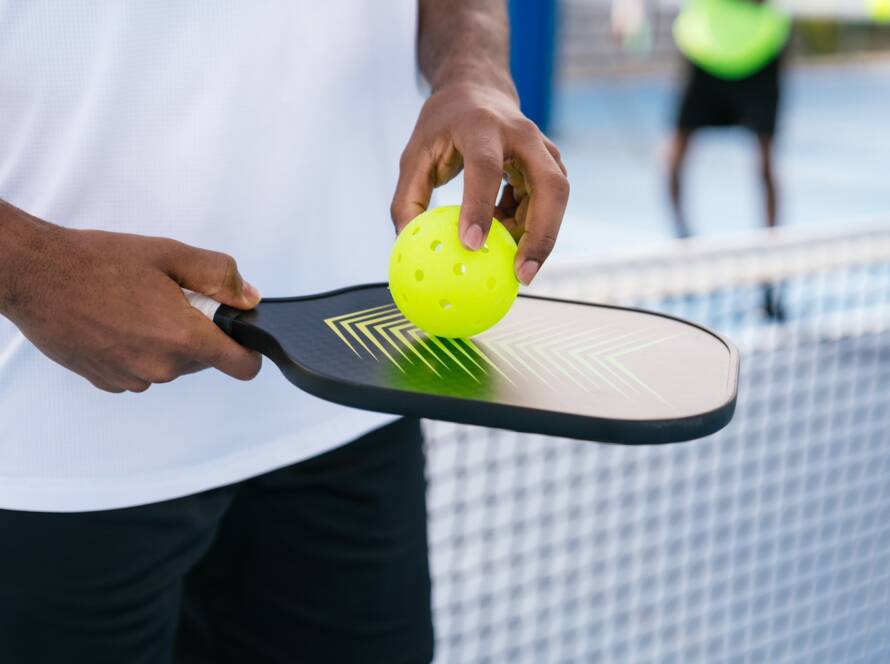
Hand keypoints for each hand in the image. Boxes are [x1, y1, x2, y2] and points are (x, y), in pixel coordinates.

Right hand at [2, 220, 261, 392]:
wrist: (36, 275)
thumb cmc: (97, 262)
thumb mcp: (170, 254)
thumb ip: (219, 277)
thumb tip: (247, 298)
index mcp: (183, 337)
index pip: (241, 367)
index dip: (247, 351)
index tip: (239, 335)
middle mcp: (160, 367)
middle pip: (204, 361)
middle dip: (197, 333)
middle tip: (169, 300)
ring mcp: (131, 378)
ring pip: (170, 366)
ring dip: (165, 342)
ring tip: (136, 307)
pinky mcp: (107, 382)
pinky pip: (140, 370)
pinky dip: (137, 350)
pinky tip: (116, 323)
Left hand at [391, 81, 568, 284]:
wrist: (477, 90)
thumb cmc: (443, 126)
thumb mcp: (415, 155)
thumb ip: (407, 200)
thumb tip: (406, 246)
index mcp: (481, 126)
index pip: (485, 168)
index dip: (479, 207)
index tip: (471, 245)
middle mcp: (521, 134)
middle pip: (550, 186)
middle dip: (542, 234)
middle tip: (523, 275)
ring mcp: (543, 148)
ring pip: (557, 197)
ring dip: (538, 235)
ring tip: (515, 266)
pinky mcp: (551, 163)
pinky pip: (548, 202)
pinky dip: (530, 226)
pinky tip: (507, 239)